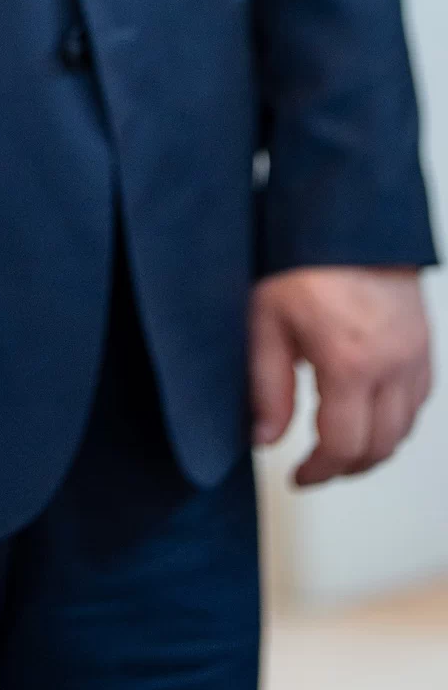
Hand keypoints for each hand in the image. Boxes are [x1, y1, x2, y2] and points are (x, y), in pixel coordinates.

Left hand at [249, 266, 432, 484]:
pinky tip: (367, 411)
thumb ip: (266, 384)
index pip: (343, 446)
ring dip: (373, 446)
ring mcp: (416, 353)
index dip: (319, 471)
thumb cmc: (301, 254)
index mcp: (350, 362)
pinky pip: (418, 399)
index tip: (298, 476)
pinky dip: (395, 418)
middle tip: (317, 467)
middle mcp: (393, 364)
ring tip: (338, 444)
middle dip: (346, 466)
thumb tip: (265, 438)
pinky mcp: (425, 341)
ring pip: (404, 428)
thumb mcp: (266, 317)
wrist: (346, 212)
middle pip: (380, 447)